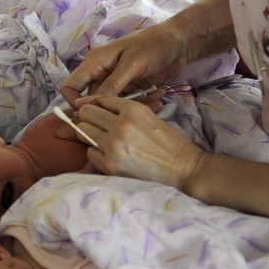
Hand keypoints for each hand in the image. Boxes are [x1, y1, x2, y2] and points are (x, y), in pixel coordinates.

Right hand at [61, 24, 187, 107]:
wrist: (180, 41)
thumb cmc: (153, 45)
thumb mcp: (132, 64)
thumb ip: (112, 84)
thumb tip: (91, 104)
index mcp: (95, 63)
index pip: (71, 86)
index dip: (75, 102)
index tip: (91, 115)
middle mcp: (102, 74)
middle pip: (93, 100)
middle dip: (110, 109)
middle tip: (131, 113)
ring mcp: (117, 82)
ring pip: (113, 105)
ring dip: (133, 107)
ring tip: (155, 101)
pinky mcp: (131, 88)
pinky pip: (130, 103)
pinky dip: (144, 103)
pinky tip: (159, 97)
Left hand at [74, 96, 204, 188]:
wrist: (184, 169)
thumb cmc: (169, 142)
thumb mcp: (149, 116)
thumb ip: (124, 111)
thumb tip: (94, 106)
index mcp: (133, 109)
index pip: (100, 99)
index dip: (95, 104)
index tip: (92, 109)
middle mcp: (121, 125)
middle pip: (86, 113)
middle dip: (89, 117)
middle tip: (97, 125)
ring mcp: (113, 145)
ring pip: (83, 132)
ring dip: (91, 134)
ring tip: (105, 140)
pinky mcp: (110, 164)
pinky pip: (90, 152)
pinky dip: (97, 153)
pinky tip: (111, 155)